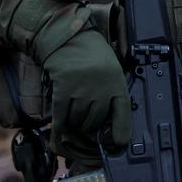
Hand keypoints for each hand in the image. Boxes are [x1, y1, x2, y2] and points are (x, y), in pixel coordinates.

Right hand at [41, 28, 130, 148]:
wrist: (68, 37)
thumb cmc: (91, 54)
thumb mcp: (110, 69)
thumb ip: (110, 92)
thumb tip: (106, 122)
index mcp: (116, 82)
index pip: (123, 113)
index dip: (121, 131)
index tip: (119, 144)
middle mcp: (101, 88)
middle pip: (96, 121)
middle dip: (89, 125)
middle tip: (84, 121)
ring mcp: (82, 89)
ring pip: (78, 120)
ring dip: (73, 122)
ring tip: (72, 114)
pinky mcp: (63, 89)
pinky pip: (61, 115)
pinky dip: (59, 126)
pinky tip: (58, 131)